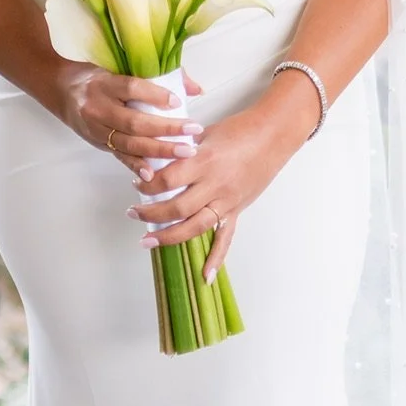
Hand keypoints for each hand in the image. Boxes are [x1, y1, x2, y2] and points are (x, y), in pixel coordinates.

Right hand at [57, 64, 204, 167]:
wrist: (59, 90)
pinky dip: (137, 166)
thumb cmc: (94, 77)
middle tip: (193, 131)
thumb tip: (194, 88)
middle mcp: (97, 107)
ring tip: (186, 151)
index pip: (132, 88)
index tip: (178, 102)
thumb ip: (157, 76)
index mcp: (104, 83)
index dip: (155, 95)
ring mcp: (96, 129)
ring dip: (159, 149)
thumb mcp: (118, 68)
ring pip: (130, 142)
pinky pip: (120, 156)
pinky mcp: (98, 143)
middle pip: (134, 121)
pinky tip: (154, 174)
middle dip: (166, 129)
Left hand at [126, 81, 317, 278]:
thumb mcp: (204, 135)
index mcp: (204, 161)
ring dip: (169, 237)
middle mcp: (215, 185)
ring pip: (195, 227)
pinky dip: (215, 259)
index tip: (136, 184)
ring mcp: (227, 201)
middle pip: (176, 208)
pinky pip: (225, 238)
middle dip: (149, 214)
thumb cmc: (239, 129)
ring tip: (147, 241)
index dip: (147, 185)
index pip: (167, 180)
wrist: (273, 135)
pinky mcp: (237, 210)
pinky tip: (204, 276)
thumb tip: (157, 160)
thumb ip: (182, 151)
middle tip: (132, 213)